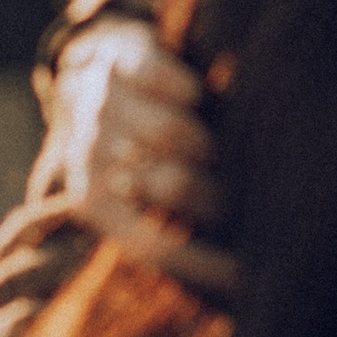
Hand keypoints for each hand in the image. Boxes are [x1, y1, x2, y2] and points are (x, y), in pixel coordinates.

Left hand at [48, 22, 236, 299]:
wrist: (90, 74)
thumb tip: (239, 275)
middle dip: (215, 190)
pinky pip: (160, 78)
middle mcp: (91, 158)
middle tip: (239, 191)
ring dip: (203, 139)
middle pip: (173, 183)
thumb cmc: (140, 154)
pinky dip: (187, 89)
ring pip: (170, 132)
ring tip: (214, 146)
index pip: (156, 245)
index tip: (246, 276)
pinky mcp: (117, 60)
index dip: (204, 264)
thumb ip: (181, 232)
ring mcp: (100, 108)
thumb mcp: (147, 203)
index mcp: (99, 206)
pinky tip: (196, 98)